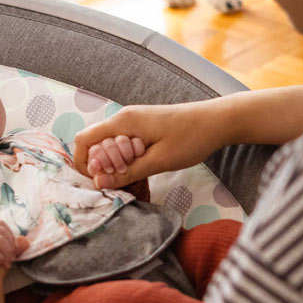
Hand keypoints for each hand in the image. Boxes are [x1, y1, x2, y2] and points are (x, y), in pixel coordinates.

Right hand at [74, 101, 227, 189]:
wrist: (218, 121)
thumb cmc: (191, 138)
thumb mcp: (158, 161)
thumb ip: (127, 172)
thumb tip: (99, 183)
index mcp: (123, 122)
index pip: (84, 140)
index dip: (83, 163)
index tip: (99, 180)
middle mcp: (123, 118)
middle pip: (95, 145)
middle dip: (103, 165)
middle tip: (126, 177)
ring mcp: (134, 122)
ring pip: (110, 146)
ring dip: (117, 163)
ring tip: (139, 172)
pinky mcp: (144, 127)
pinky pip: (124, 144)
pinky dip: (128, 158)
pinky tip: (145, 166)